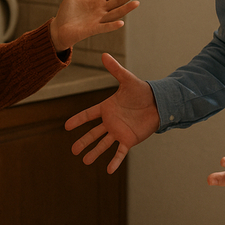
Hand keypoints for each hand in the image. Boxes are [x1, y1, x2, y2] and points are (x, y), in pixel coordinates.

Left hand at [50, 0, 144, 51]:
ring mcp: (98, 20)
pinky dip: (112, 25)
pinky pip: (104, 27)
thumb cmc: (67, 12)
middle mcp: (101, 10)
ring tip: (137, 3)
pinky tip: (121, 22)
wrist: (59, 28)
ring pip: (115, 14)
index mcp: (98, 1)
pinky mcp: (92, 30)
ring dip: (126, 9)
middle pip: (118, 1)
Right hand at [65, 53, 158, 172]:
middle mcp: (111, 121)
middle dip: (83, 142)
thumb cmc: (142, 90)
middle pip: (93, 133)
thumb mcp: (127, 79)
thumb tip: (103, 54)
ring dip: (94, 153)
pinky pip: (120, 152)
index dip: (78, 120)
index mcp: (107, 107)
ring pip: (103, 144)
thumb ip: (115, 69)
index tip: (66, 127)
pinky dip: (115, 161)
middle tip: (72, 151)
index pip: (88, 115)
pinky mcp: (129, 139)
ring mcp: (119, 131)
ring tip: (85, 161)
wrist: (158, 102)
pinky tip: (109, 170)